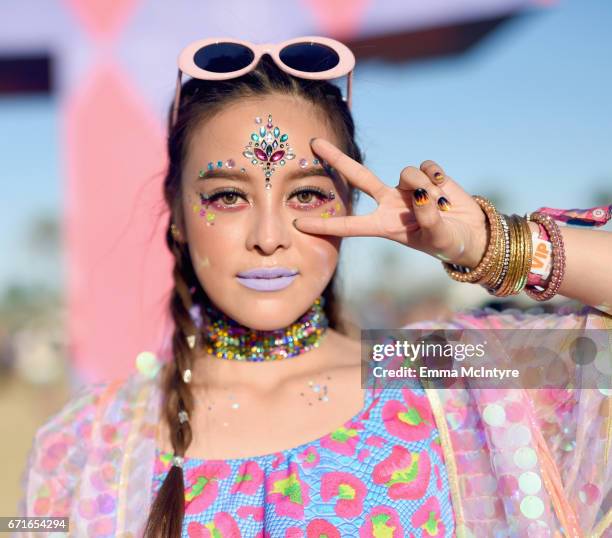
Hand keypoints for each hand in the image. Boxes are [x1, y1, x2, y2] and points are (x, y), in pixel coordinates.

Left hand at [293, 137, 487, 267]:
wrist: (472, 233)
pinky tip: (445, 191)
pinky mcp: (426, 176)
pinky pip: (427, 167)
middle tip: (313, 142)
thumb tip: (419, 193)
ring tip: (440, 205)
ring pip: (407, 173)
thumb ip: (427, 218)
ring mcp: (406, 188)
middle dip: (336, 159)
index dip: (325, 225)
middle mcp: (390, 203)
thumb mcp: (438, 239)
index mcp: (385, 225)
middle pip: (358, 176)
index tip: (297, 224)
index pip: (350, 226)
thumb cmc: (450, 243)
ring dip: (424, 186)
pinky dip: (438, 177)